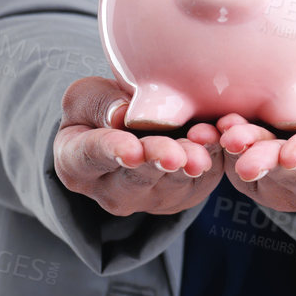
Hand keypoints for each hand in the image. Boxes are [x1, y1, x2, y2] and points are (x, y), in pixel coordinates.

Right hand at [53, 77, 226, 216]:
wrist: (131, 128)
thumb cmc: (101, 109)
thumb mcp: (86, 96)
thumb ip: (98, 103)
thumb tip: (120, 116)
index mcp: (77, 165)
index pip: (91, 157)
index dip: (111, 152)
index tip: (130, 148)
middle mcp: (113, 192)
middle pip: (136, 179)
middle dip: (157, 164)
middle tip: (172, 155)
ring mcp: (152, 198)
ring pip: (174, 184)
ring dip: (189, 165)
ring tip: (200, 151)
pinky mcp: (186, 194)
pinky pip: (204, 180)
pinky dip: (214, 160)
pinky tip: (219, 140)